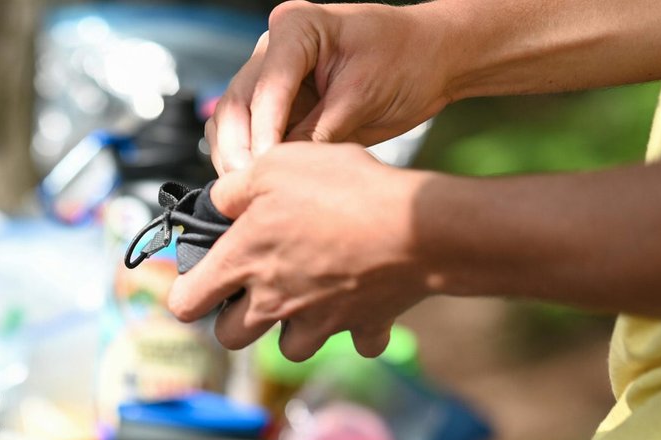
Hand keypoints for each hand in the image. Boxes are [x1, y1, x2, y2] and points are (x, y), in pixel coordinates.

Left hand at [167, 143, 430, 358]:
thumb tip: (215, 202)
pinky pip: (356, 342)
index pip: (185, 304)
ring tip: (307, 294)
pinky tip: (363, 301)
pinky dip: (357, 328)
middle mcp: (273, 303)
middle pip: (231, 337)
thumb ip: (233, 188)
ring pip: (289, 348)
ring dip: (292, 328)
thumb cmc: (344, 191)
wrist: (414, 226)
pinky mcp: (360, 326)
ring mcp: (317, 321)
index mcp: (243, 264)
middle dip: (235, 318)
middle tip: (253, 288)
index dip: (187, 293)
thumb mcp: (275, 165)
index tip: (199, 279)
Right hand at [206, 1, 456, 173]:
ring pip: (230, 122)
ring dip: (234, 157)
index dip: (264, 130)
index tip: (267, 166)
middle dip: (239, 148)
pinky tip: (258, 183)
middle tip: (249, 187)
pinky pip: (246, 135)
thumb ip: (319, 132)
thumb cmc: (407, 61)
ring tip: (250, 192)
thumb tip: (281, 170)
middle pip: (235, 103)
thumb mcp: (364, 97)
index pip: (267, 85)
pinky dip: (247, 159)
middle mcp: (274, 50)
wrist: (430, 62)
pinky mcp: (277, 106)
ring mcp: (271, 78)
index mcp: (296, 27)